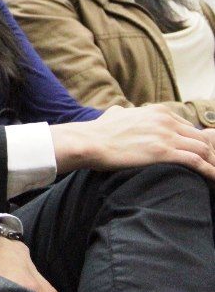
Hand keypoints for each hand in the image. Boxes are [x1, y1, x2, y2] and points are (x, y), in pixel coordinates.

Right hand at [51, 104, 214, 180]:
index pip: (188, 127)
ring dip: (210, 163)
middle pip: (200, 137)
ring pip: (203, 149)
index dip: (192, 142)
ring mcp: (166, 136)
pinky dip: (208, 172)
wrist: (90, 142)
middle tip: (206, 167)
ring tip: (210, 176)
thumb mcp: (115, 114)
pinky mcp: (164, 152)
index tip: (193, 154)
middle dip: (206, 154)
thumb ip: (124, 112)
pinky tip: (211, 180)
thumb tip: (120, 112)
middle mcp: (165, 121)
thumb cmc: (99, 132)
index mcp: (157, 112)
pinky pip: (196, 162)